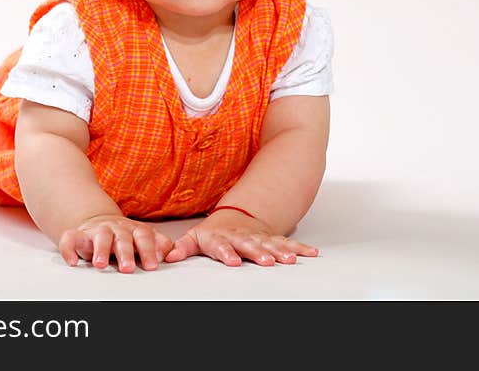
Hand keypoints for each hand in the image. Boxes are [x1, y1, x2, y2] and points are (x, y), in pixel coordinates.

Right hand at [58, 215, 173, 272]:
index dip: (149, 249)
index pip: (144, 236)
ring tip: (100, 264)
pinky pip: (71, 239)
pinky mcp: (79, 235)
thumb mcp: (143, 237)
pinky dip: (69, 249)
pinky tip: (72, 261)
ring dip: (100, 250)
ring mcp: (98, 230)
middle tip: (128, 268)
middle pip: (123, 238)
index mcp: (135, 229)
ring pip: (100, 237)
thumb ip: (157, 243)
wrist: (98, 221)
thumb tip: (171, 252)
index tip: (152, 264)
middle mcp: (117, 228)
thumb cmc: (125, 236)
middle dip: (125, 253)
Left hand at [164, 209, 318, 266]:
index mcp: (221, 238)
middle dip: (259, 253)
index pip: (223, 246)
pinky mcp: (273, 239)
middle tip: (267, 262)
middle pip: (251, 246)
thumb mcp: (196, 237)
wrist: (236, 216)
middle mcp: (242, 237)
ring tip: (290, 260)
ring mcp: (259, 238)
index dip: (227, 253)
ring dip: (282, 252)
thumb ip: (183, 247)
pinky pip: (288, 243)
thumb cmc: (215, 231)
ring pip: (272, 244)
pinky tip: (311, 253)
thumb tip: (167, 256)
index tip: (233, 261)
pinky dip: (300, 248)